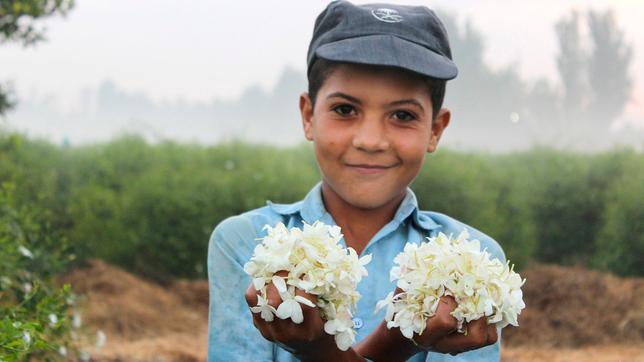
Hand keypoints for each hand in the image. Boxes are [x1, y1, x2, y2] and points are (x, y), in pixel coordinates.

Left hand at [244, 272, 362, 361]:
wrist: (310, 349)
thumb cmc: (323, 325)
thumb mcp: (329, 314)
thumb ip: (322, 294)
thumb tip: (315, 263)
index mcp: (310, 330)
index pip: (304, 302)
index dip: (305, 281)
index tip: (307, 267)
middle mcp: (289, 334)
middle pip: (277, 301)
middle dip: (282, 278)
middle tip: (288, 265)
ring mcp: (272, 332)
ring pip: (262, 300)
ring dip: (268, 280)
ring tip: (276, 269)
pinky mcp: (261, 328)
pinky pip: (253, 302)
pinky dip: (258, 287)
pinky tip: (266, 278)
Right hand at [356, 294, 497, 360]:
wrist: (407, 332)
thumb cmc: (404, 309)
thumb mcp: (402, 296)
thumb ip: (408, 281)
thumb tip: (415, 260)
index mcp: (427, 334)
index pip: (446, 321)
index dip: (450, 303)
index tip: (446, 289)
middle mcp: (446, 345)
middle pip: (475, 337)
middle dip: (480, 312)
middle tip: (476, 293)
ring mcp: (459, 346)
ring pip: (486, 337)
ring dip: (488, 314)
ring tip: (481, 295)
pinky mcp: (469, 344)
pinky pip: (490, 335)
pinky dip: (490, 319)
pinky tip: (481, 302)